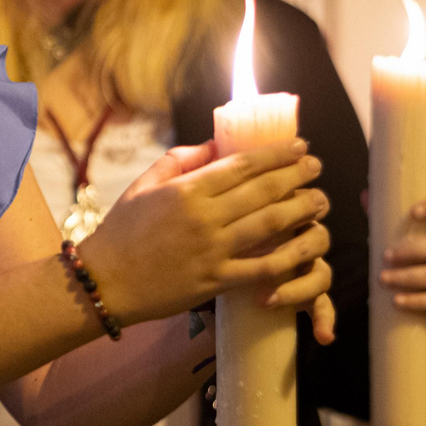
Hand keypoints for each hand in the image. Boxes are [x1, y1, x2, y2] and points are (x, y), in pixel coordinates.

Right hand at [79, 139, 331, 324]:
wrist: (105, 282)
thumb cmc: (122, 230)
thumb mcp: (144, 185)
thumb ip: (181, 160)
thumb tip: (216, 144)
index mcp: (187, 190)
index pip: (242, 165)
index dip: (276, 154)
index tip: (299, 145)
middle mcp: (204, 217)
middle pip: (263, 191)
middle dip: (297, 176)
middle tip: (316, 167)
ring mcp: (212, 251)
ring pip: (269, 225)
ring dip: (300, 210)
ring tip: (320, 200)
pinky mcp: (215, 281)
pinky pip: (259, 268)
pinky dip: (285, 258)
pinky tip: (304, 248)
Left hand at [378, 195, 425, 335]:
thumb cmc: (416, 259)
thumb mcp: (405, 237)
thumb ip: (388, 218)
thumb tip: (366, 195)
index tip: (413, 212)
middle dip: (413, 251)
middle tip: (386, 256)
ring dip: (408, 278)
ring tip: (383, 279)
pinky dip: (417, 301)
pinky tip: (398, 301)